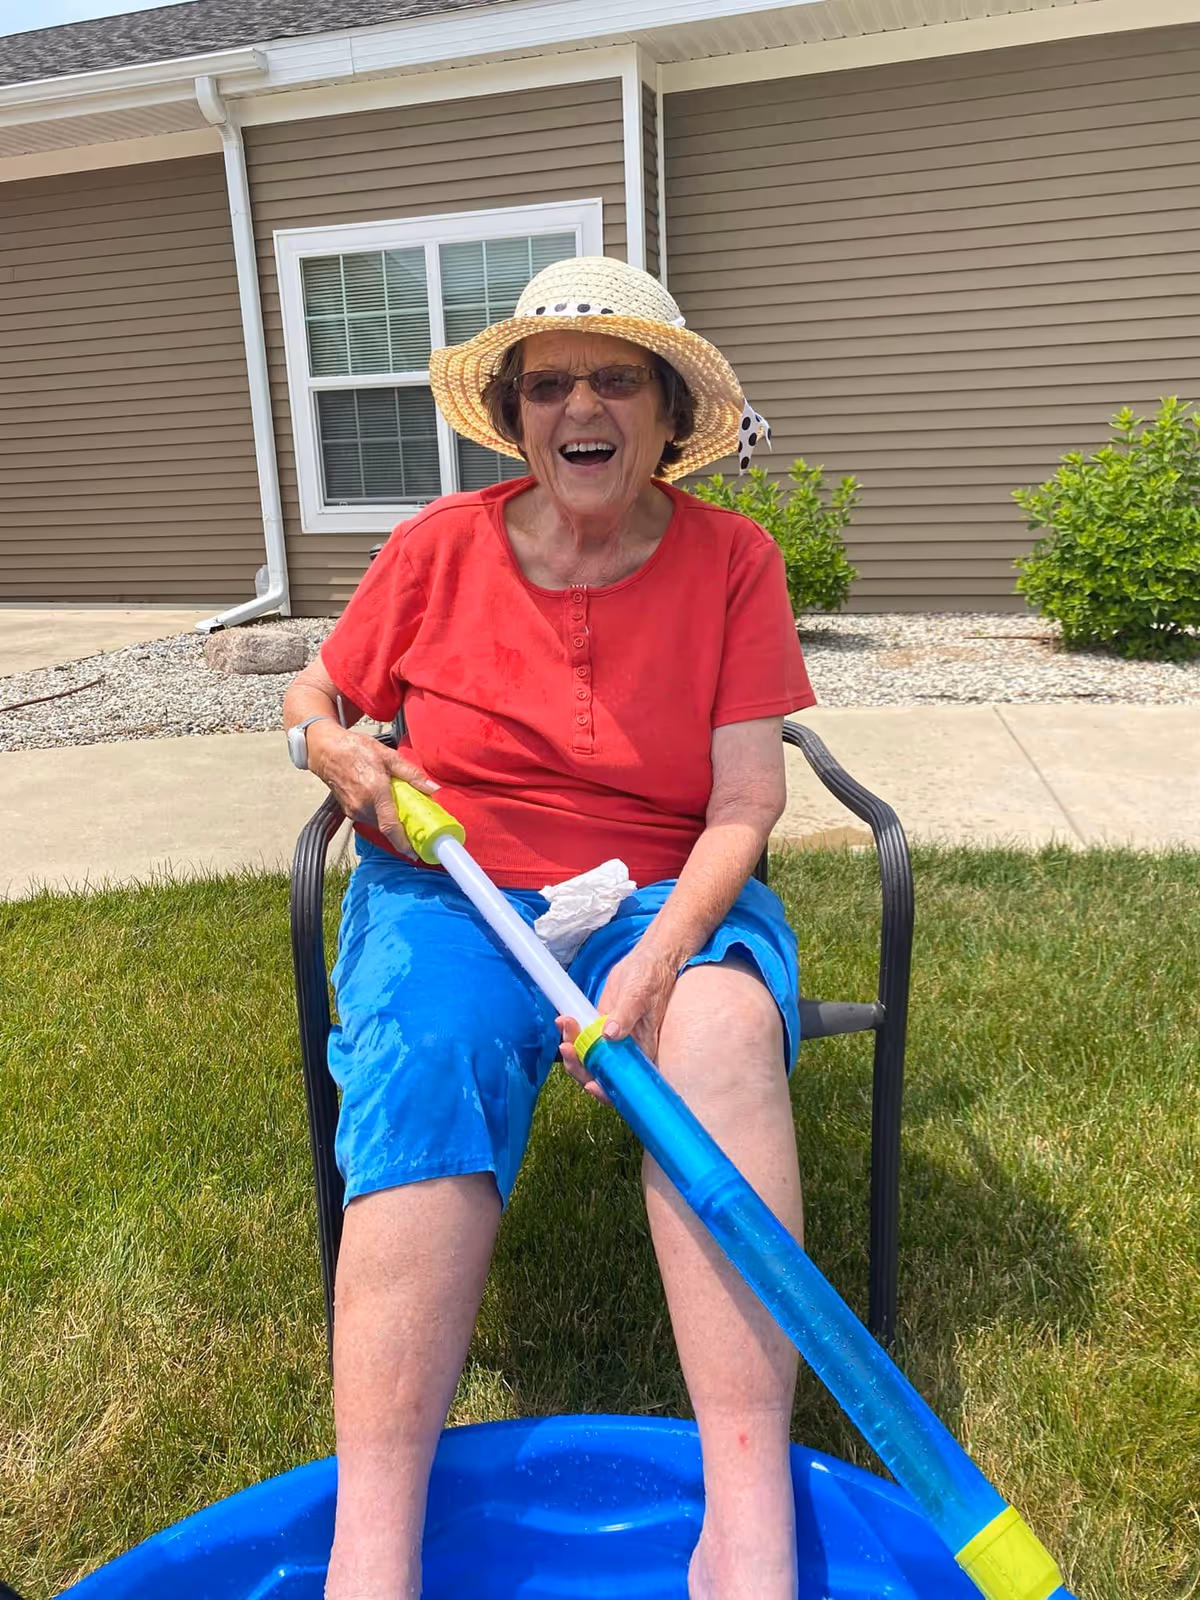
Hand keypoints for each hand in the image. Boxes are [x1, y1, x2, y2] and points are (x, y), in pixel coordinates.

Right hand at [306, 722, 438, 859]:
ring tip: (403, 810)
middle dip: (402, 830)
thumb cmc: (355, 749)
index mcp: (375, 793)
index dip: (403, 843)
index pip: (391, 827)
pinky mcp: (348, 811)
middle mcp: (363, 807)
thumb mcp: (388, 756)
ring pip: (379, 823)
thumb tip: (432, 789)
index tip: (415, 853)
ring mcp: (353, 811)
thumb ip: (411, 774)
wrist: (326, 750)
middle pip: (387, 827)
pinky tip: (386, 805)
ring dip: (391, 821)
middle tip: (417, 825)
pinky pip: (369, 818)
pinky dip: (380, 816)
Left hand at [557, 943, 681, 1101]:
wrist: (647, 960)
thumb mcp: (639, 996)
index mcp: (643, 1052)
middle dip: (580, 1067)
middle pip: (600, 1075)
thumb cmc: (651, 978)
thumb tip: (611, 1035)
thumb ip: (626, 1016)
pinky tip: (563, 1021)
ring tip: (564, 1025)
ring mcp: (612, 1040)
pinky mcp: (601, 1026)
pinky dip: (571, 1033)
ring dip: (572, 1050)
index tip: (591, 1084)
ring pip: (588, 1059)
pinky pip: (583, 1039)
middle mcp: (627, 1051)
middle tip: (566, 1047)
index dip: (606, 1090)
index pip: (624, 1083)